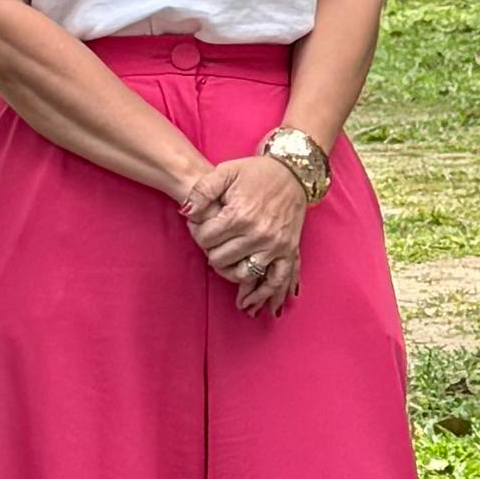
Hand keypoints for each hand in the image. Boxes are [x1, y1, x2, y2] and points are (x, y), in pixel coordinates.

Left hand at [182, 152, 306, 315]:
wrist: (293, 172)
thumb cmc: (255, 173)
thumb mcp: (225, 172)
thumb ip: (201, 191)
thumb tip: (186, 213)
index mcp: (240, 215)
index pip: (205, 239)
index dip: (197, 233)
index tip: (199, 227)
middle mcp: (258, 234)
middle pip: (221, 259)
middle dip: (211, 252)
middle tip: (211, 243)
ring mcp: (275, 245)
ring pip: (245, 275)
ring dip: (231, 276)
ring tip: (225, 272)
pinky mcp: (288, 250)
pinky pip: (278, 280)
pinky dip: (265, 295)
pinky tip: (254, 307)